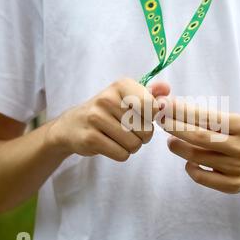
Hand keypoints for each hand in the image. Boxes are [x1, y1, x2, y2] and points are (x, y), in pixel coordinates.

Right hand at [47, 78, 169, 160]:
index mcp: (121, 85)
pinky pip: (122, 154)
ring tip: (119, 138)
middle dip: (142, 136)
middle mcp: (107, 98)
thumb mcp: (128, 97)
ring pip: (135, 144)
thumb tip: (167, 89)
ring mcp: (96, 118)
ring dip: (132, 146)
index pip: (153, 107)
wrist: (72, 125)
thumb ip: (150, 93)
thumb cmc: (107, 111)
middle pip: (146, 130)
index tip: (141, 116)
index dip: (152, 119)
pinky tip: (110, 145)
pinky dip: (121, 154)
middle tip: (128, 130)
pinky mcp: (90, 138)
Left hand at [158, 99, 239, 193]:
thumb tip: (173, 108)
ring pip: (198, 157)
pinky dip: (191, 168)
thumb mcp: (232, 123)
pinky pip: (202, 177)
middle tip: (160, 120)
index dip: (183, 111)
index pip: (207, 117)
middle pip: (200, 137)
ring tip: (170, 141)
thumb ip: (207, 117)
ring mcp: (237, 167)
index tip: (165, 104)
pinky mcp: (233, 185)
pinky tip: (188, 162)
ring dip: (179, 147)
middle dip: (176, 127)